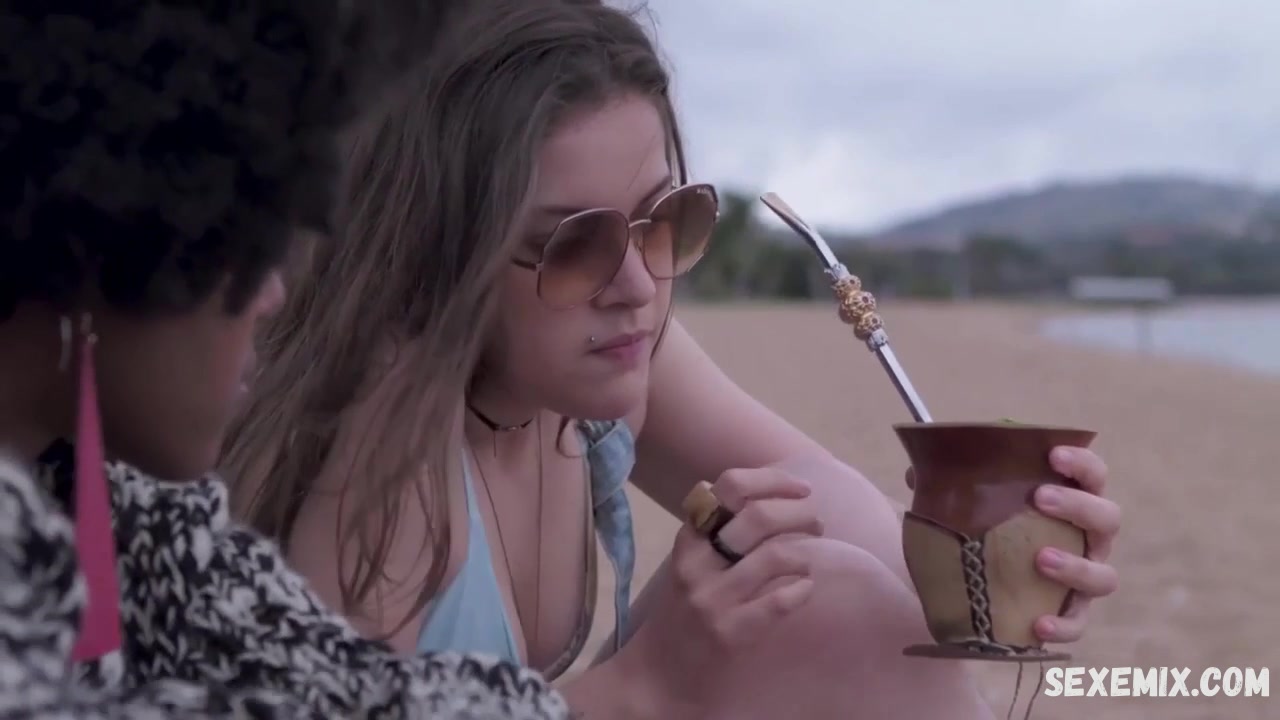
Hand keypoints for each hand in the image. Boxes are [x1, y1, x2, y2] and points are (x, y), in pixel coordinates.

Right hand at [621, 467, 824, 708]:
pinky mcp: (729, 632)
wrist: (656, 674)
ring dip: (805, 553)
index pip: (730, 486)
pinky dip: (802, 589)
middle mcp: (697, 563)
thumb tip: (768, 496)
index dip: (773, 480)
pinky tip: (804, 589)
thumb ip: (717, 532)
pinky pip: (779, 601)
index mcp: (689, 539)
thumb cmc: (682, 612)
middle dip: (800, 514)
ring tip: (810, 559)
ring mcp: (713, 598)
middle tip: (816, 523)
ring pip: (775, 555)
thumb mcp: (690, 564)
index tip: (801, 488)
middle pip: (758, 516)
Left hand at [904, 445, 1120, 644]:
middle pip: (1108, 518)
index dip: (1082, 462)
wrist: (986, 585)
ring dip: (1076, 566)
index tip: (1053, 453)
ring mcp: (1084, 578)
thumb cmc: (992, 530)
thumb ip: (953, 486)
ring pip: (1103, 575)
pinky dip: (1063, 626)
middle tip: (1040, 498)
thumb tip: (915, 473)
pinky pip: (1078, 624)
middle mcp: (1088, 539)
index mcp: (1072, 501)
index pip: (1093, 475)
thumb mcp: (975, 505)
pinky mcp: (1072, 614)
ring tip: (1039, 558)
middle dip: (1078, 505)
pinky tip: (1039, 625)